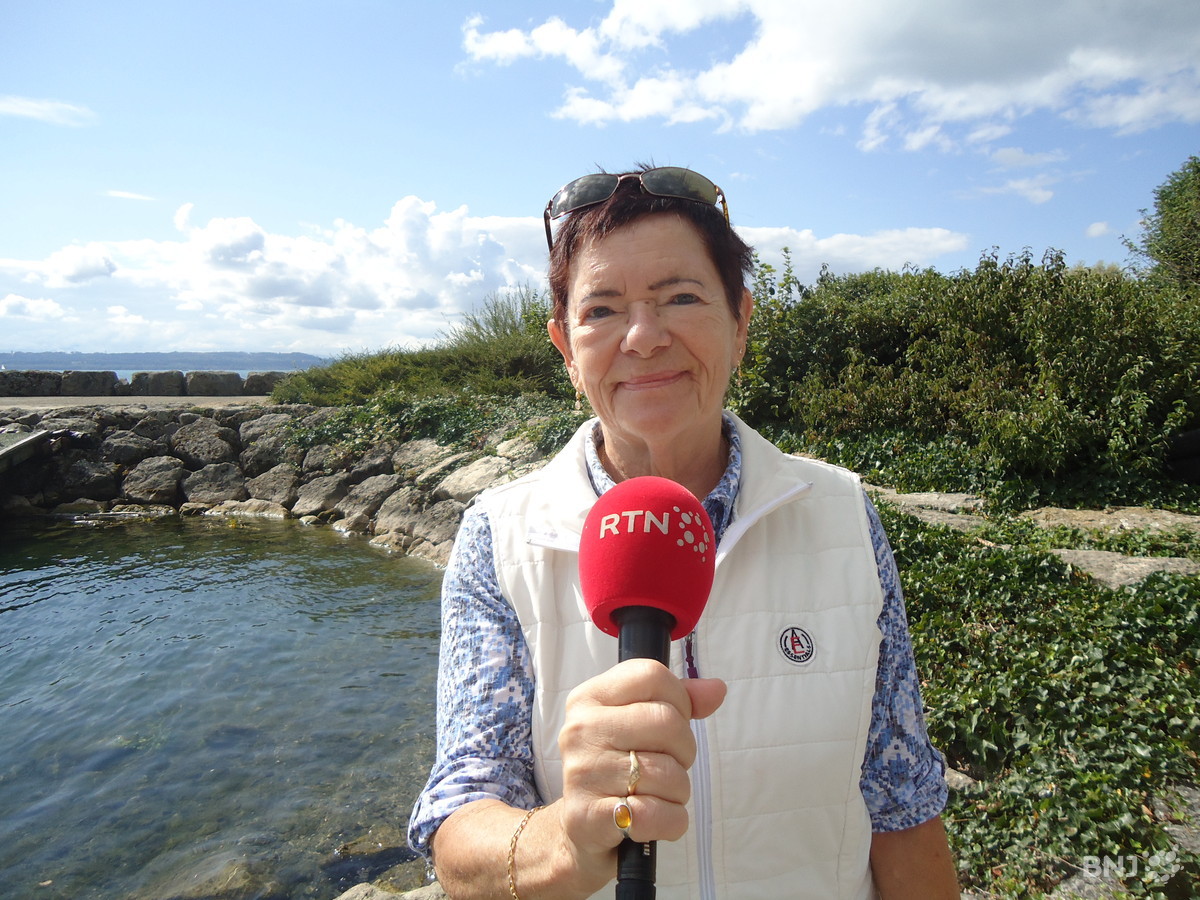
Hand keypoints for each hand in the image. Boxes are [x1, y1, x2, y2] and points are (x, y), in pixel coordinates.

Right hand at [555, 659, 726, 889]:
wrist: (582, 829)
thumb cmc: (618, 768)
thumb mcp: (639, 725)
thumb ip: (681, 702)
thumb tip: (717, 689)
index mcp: (590, 698)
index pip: (652, 675)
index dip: (679, 700)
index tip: (673, 723)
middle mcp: (581, 730)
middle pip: (666, 722)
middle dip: (684, 750)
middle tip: (669, 764)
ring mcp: (583, 773)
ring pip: (668, 773)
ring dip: (678, 791)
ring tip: (657, 793)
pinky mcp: (588, 817)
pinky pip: (656, 815)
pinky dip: (670, 822)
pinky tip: (655, 819)